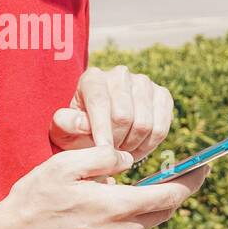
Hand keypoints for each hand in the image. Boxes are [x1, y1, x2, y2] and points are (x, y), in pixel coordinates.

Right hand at [0, 146, 207, 228]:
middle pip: (164, 211)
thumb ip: (102, 158)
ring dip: (148, 203)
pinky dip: (129, 217)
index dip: (191, 180)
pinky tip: (110, 203)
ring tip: (139, 184)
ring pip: (145, 222)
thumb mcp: (64, 165)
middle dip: (175, 191)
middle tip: (181, 171)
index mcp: (116, 207)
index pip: (169, 195)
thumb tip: (128, 159)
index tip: (204, 166)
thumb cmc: (34, 199)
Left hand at [49, 65, 174, 160]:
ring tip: (121, 151)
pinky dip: (149, 145)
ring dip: (133, 146)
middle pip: (124, 116)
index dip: (102, 130)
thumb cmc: (79, 131)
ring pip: (144, 124)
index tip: (102, 152)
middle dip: (116, 141)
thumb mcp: (64, 131)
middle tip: (110, 153)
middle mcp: (120, 74)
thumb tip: (82, 123)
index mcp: (93, 78)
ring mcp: (144, 83)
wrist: (102, 130)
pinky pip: (161, 128)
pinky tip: (136, 147)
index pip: (100, 103)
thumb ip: (67, 125)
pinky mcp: (162, 96)